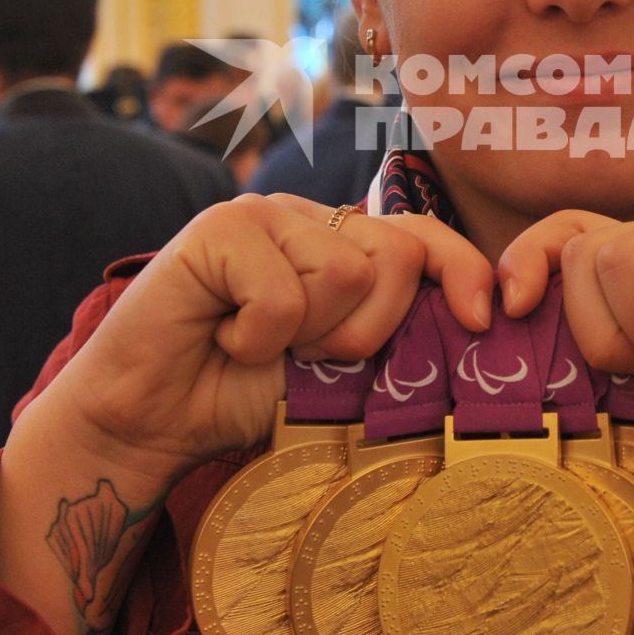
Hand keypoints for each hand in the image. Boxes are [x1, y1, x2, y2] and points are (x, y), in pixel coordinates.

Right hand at [37, 194, 493, 487]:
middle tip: (308, 356)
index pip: (424, 237)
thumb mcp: (339, 367)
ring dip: (308, 336)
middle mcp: (309, 218)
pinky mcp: (219, 228)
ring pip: (346, 273)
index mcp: (342, 245)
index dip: (462, 271)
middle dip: (366, 330)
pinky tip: (225, 336)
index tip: (482, 320)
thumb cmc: (244, 395)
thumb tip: (476, 320)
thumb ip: (393, 331)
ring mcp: (263, 213)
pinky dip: (258, 337)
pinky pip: (283, 294)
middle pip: (397, 257)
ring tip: (260, 345)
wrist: (151, 421)